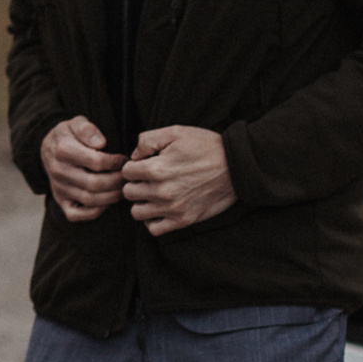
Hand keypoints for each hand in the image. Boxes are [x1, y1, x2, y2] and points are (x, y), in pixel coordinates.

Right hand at [40, 115, 123, 221]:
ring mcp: (58, 188)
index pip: (96, 161)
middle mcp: (59, 171)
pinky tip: (106, 203)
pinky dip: (94, 212)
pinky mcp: (60, 200)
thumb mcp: (76, 123)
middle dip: (117, 181)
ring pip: (89, 200)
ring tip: (121, 188)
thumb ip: (87, 129)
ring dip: (111, 197)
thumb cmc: (68, 135)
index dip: (115, 162)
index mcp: (63, 149)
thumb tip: (100, 143)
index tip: (124, 160)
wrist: (47, 149)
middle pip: (94, 183)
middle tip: (127, 176)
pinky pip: (76, 214)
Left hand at [122, 126, 236, 234]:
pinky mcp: (184, 220)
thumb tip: (133, 156)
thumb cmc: (206, 146)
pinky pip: (154, 229)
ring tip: (152, 194)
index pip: (126, 172)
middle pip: (128, 192)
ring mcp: (173, 208)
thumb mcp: (176, 132)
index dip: (133, 166)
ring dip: (141, 203)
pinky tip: (160, 209)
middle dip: (135, 183)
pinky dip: (153, 221)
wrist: (236, 165)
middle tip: (147, 179)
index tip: (144, 164)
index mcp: (157, 168)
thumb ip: (148, 140)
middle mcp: (162, 191)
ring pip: (137, 212)